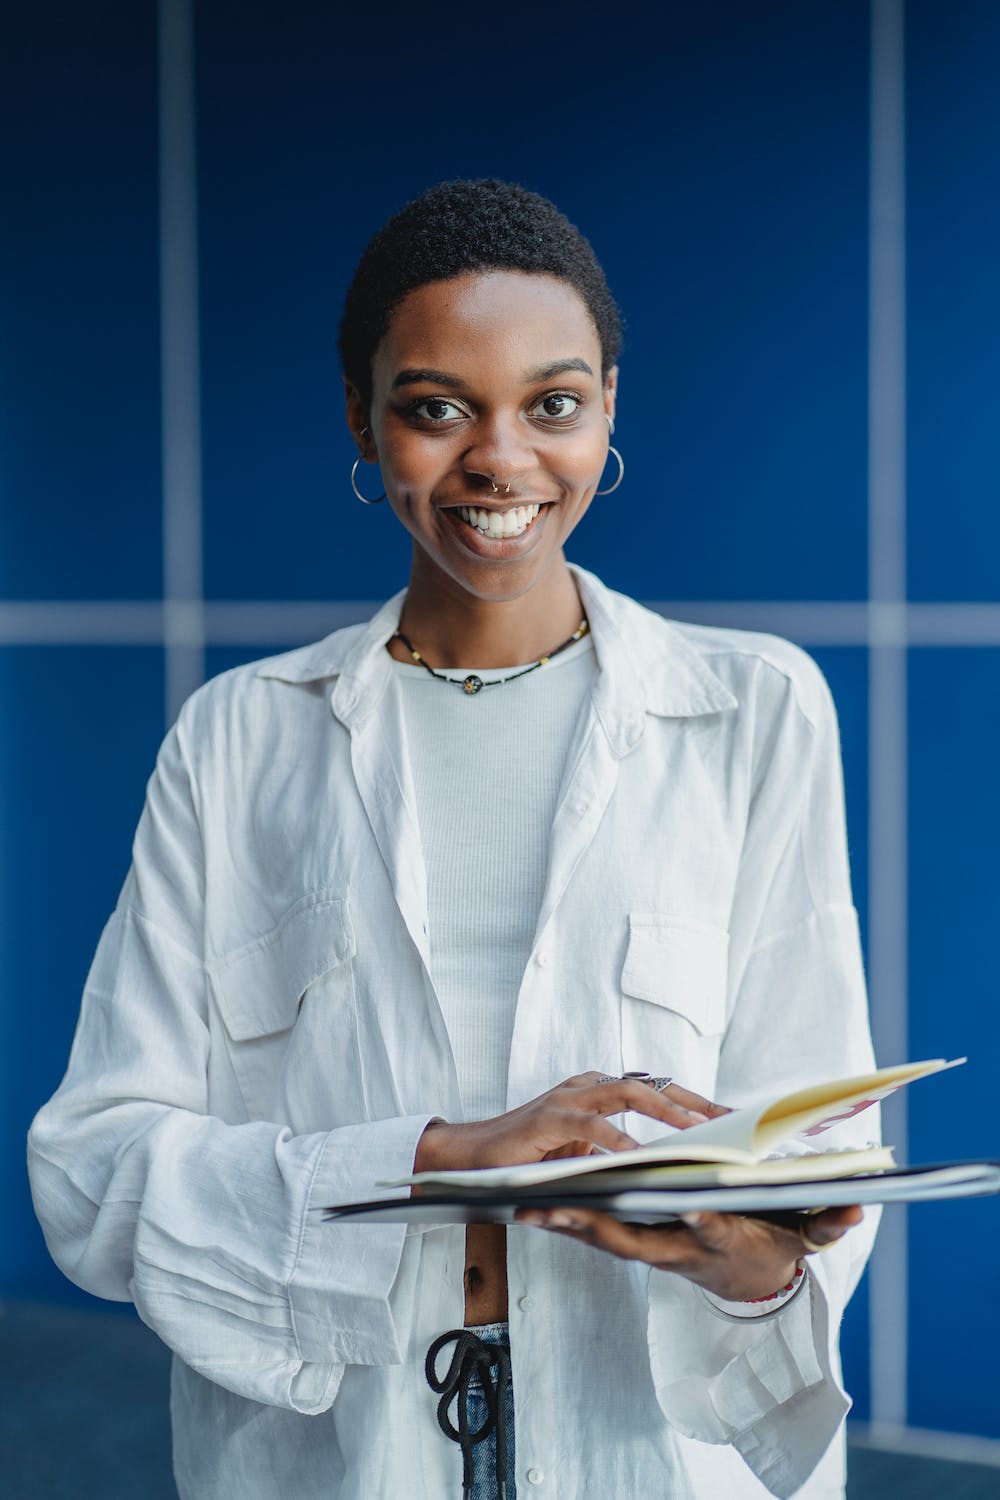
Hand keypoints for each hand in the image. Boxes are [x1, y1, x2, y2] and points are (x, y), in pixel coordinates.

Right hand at [413, 1072, 727, 1175]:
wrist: (469, 1156)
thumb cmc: (525, 1157)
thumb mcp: (578, 1152)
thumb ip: (611, 1150)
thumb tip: (659, 1166)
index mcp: (595, 1092)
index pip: (653, 1090)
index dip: (691, 1101)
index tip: (729, 1116)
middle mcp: (585, 1087)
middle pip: (649, 1084)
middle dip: (692, 1101)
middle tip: (729, 1120)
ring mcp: (567, 1098)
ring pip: (626, 1093)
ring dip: (665, 1111)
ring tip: (697, 1130)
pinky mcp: (548, 1118)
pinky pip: (590, 1125)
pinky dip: (616, 1138)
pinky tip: (639, 1155)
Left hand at [514, 1202, 864, 1300]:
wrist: (750, 1276)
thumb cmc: (773, 1244)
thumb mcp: (805, 1236)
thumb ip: (828, 1223)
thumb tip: (858, 1207)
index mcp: (718, 1241)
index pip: (705, 1230)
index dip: (698, 1219)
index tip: (685, 1204)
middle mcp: (679, 1248)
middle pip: (634, 1241)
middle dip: (595, 1227)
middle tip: (557, 1211)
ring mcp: (652, 1248)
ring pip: (604, 1238)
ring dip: (566, 1224)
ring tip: (527, 1206)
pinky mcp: (634, 1240)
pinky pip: (596, 1231)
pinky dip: (567, 1218)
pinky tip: (536, 1202)